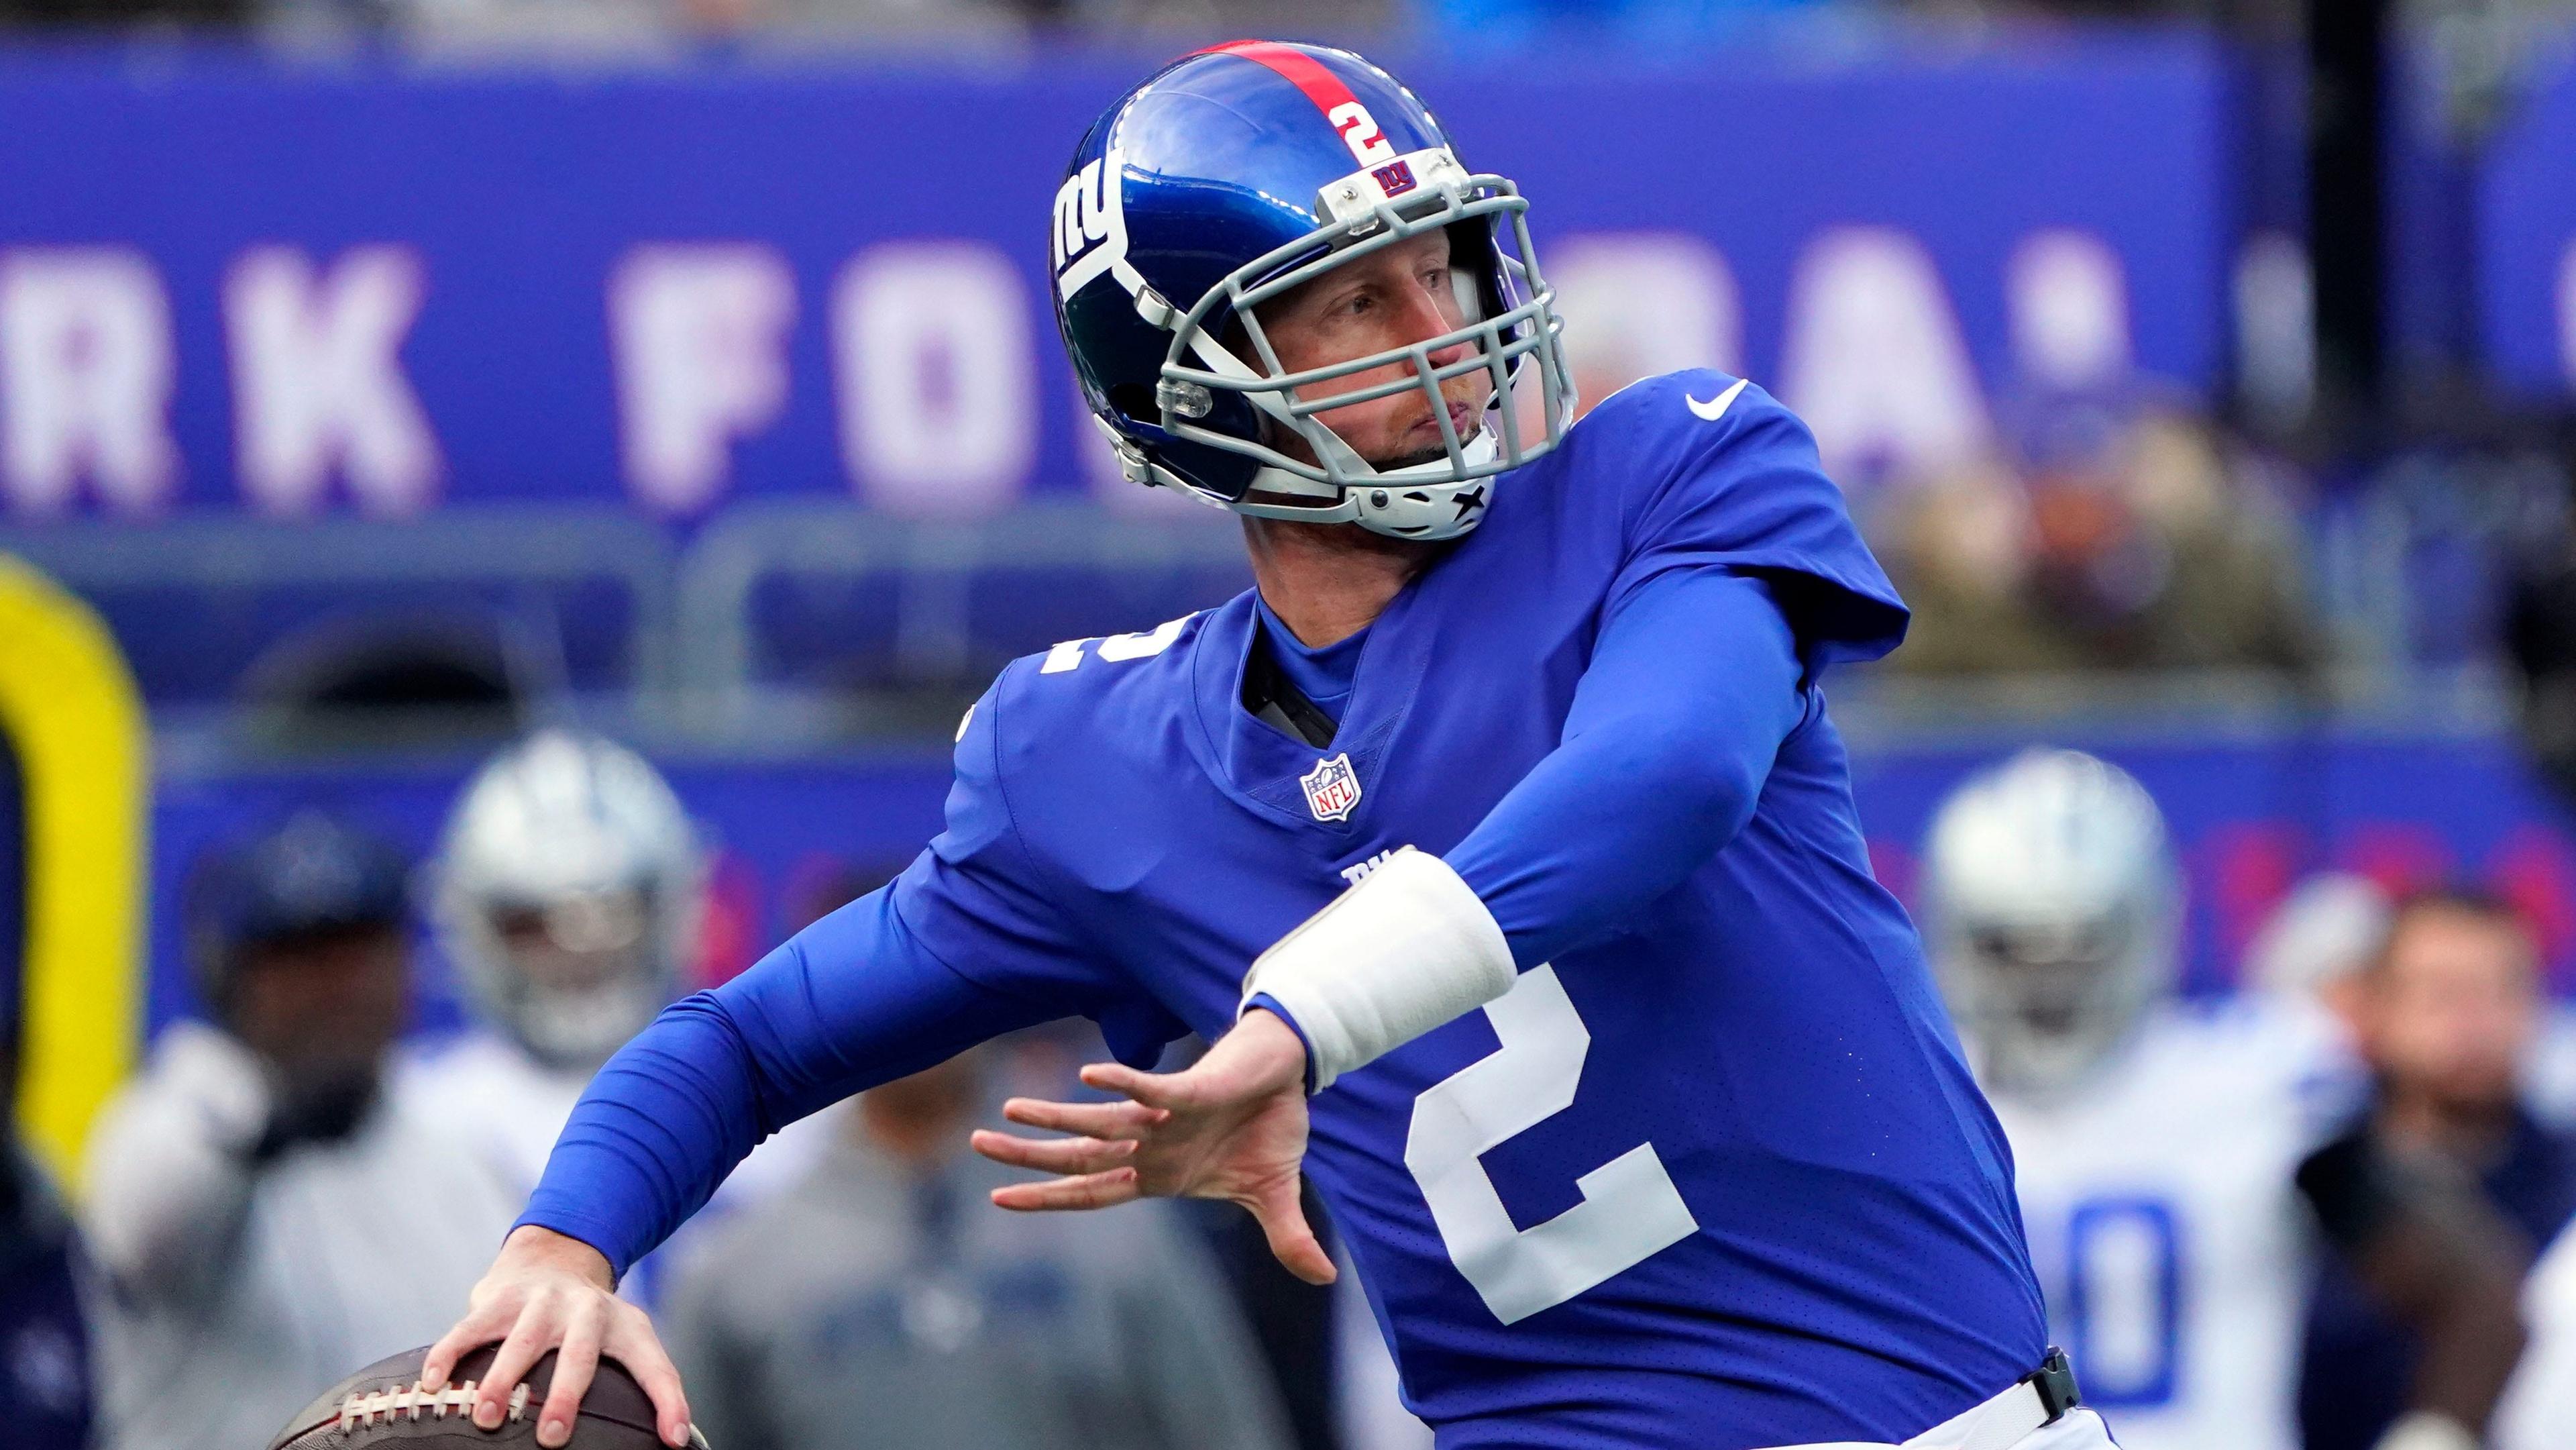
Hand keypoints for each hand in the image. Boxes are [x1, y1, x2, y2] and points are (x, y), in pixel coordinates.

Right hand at [422, 1225, 692, 1448]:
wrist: (553, 1257)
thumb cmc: (591, 1323)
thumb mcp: (625, 1341)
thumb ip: (642, 1384)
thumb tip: (675, 1442)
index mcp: (626, 1326)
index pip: (655, 1366)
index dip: (668, 1402)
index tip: (673, 1440)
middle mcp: (587, 1310)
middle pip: (580, 1354)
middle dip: (565, 1395)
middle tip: (550, 1435)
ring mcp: (541, 1301)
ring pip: (522, 1340)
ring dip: (503, 1379)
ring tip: (487, 1416)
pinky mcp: (500, 1298)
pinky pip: (470, 1327)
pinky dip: (449, 1354)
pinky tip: (434, 1383)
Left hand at [970, 1008, 1334, 1285]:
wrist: (1288, 1078)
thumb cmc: (1267, 1129)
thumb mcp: (1278, 1195)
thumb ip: (1287, 1237)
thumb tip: (1324, 1279)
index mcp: (1159, 1174)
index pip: (1093, 1192)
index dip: (1049, 1197)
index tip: (999, 1199)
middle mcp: (1149, 1146)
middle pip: (1080, 1157)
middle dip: (1030, 1155)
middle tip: (974, 1143)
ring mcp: (1165, 1119)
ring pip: (1101, 1122)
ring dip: (1059, 1118)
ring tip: (1012, 1110)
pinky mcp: (1189, 1091)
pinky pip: (1149, 1088)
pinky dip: (1123, 1084)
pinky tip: (1090, 1077)